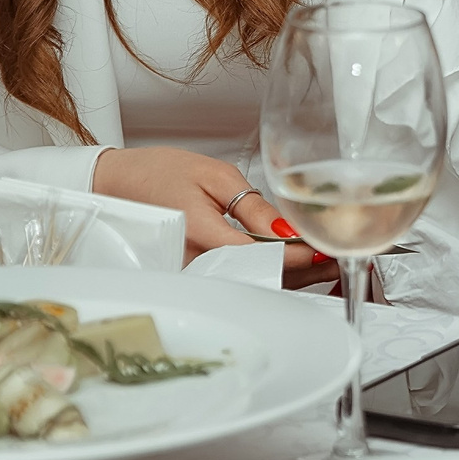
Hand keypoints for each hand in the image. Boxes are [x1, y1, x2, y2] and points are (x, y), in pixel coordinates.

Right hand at [90, 145, 337, 285]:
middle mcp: (198, 264)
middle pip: (262, 278)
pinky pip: (238, 283)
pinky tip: (294, 267)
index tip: (330, 248)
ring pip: (253, 285)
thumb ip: (251, 205)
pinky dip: (270, 276)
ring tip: (328, 262)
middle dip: (306, 271)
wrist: (116, 186)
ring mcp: (194, 277)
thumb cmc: (160, 175)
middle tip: (342, 258)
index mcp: (203, 234)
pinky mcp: (195, 278)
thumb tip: (286, 228)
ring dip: (292, 276)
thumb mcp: (213, 177)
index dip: (300, 255)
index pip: (262, 255)